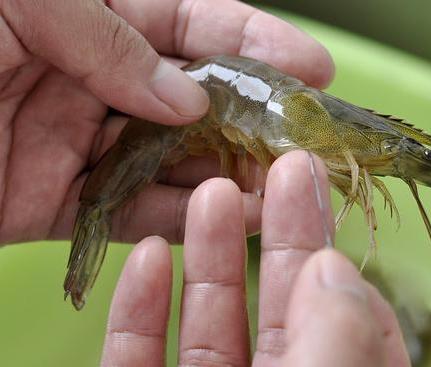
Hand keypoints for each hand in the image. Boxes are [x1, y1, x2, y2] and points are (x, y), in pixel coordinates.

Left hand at [0, 0, 333, 244]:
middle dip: (254, 119)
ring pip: (174, 160)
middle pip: (195, 98)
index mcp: (86, 15)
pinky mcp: (60, 203)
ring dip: (229, 175)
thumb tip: (184, 94)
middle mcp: (94, 79)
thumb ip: (102, 32)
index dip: (256, 41)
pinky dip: (181, 219)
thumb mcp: (11, 3)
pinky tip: (228, 221)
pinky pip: (133, 212)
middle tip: (304, 142)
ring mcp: (81, 144)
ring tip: (280, 188)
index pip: (190, 22)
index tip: (311, 67)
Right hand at [101, 151, 409, 366]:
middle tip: (276, 163)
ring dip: (208, 254)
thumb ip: (339, 339)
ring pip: (208, 323)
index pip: (347, 320)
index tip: (325, 196)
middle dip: (274, 230)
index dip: (335, 256)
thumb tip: (332, 264)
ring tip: (210, 191)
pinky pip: (137, 358)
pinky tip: (147, 254)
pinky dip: (138, 309)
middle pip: (276, 305)